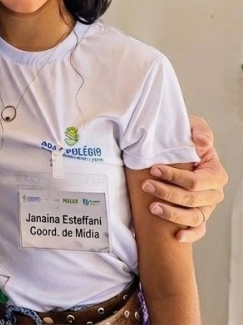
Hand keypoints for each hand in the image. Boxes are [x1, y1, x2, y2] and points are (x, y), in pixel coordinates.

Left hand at [143, 116, 227, 242]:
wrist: (176, 149)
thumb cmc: (185, 138)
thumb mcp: (193, 127)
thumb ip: (200, 130)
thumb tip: (202, 142)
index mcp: (215, 174)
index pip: (196, 181)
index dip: (175, 177)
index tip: (154, 170)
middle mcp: (213, 193)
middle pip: (192, 200)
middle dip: (167, 193)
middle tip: (146, 185)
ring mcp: (206, 207)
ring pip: (194, 217)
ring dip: (173, 214)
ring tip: (153, 208)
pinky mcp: (198, 216)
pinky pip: (199, 230)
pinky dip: (190, 235)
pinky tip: (177, 236)